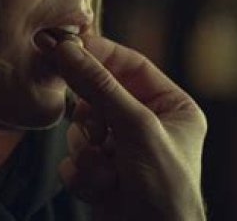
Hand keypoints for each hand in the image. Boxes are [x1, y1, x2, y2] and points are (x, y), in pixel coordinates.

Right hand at [51, 35, 206, 220]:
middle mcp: (148, 125)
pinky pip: (74, 157)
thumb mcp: (137, 129)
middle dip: (92, 117)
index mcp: (172, 107)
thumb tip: (66, 48)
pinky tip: (104, 190)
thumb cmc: (164, 188)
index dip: (99, 55)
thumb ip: (100, 87)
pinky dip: (83, 173)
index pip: (131, 65)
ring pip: (82, 128)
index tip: (65, 46)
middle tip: (96, 131)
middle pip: (100, 95)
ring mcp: (124, 151)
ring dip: (88, 152)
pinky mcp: (103, 175)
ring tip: (109, 172)